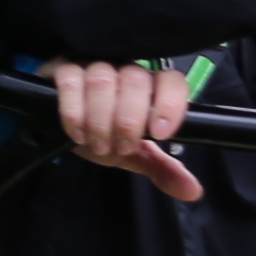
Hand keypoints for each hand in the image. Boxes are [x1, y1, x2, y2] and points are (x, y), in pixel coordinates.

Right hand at [51, 60, 204, 201]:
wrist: (64, 127)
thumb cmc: (106, 133)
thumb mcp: (134, 154)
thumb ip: (162, 169)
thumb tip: (192, 191)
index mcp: (150, 86)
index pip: (171, 81)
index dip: (169, 104)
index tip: (159, 133)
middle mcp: (125, 69)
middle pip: (136, 80)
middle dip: (129, 120)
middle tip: (121, 147)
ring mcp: (94, 64)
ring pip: (103, 79)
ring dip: (101, 119)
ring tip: (98, 145)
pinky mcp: (63, 68)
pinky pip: (70, 81)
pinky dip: (74, 112)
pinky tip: (77, 133)